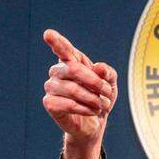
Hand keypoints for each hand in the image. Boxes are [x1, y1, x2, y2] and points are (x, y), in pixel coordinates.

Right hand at [42, 29, 118, 158]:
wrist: (94, 123)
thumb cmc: (100, 99)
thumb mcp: (110, 84)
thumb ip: (108, 73)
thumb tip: (98, 67)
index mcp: (71, 61)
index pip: (62, 48)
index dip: (56, 41)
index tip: (48, 34)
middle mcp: (57, 71)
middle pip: (74, 69)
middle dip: (95, 82)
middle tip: (107, 92)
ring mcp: (51, 87)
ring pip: (73, 89)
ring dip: (93, 99)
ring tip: (102, 105)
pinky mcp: (49, 103)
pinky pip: (68, 104)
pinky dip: (84, 109)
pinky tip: (92, 111)